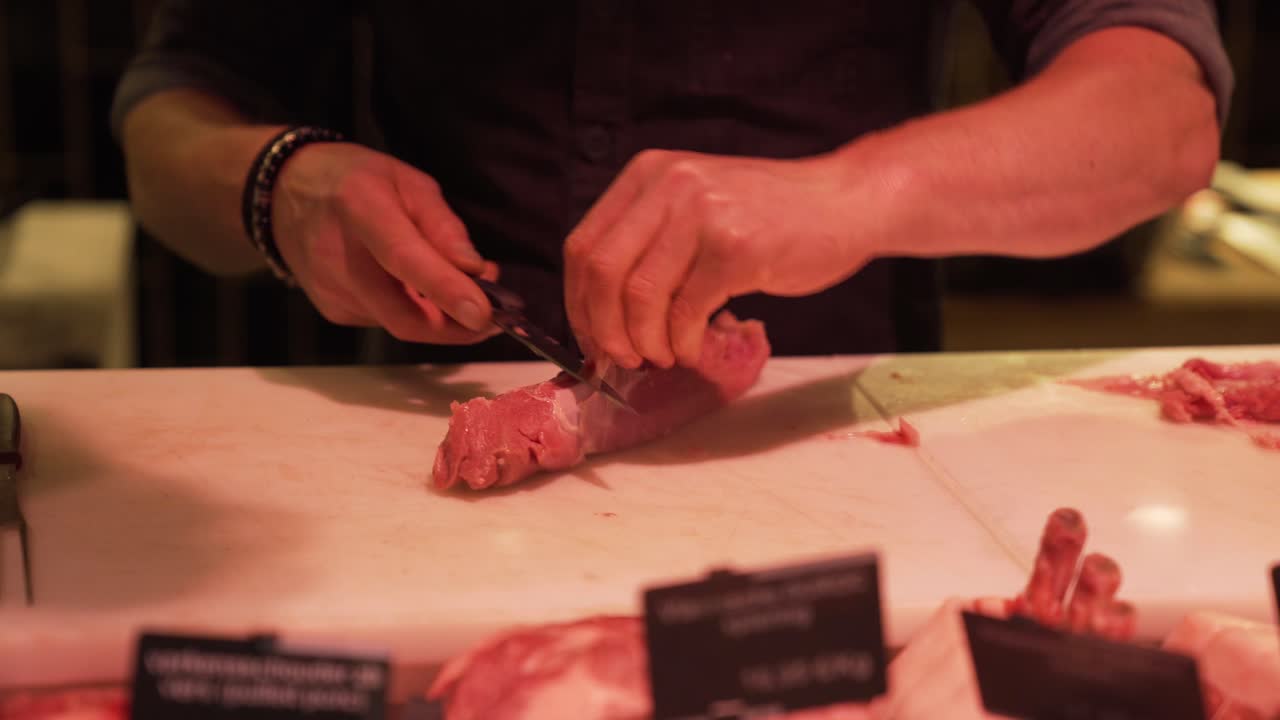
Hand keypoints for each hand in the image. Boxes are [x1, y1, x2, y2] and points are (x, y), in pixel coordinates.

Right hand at [271, 142, 500, 343]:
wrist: (283, 193)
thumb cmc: (356, 179)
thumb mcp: (408, 182)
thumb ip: (444, 227)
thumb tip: (476, 271)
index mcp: (361, 208)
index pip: (405, 259)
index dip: (446, 291)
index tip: (482, 315)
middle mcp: (339, 257)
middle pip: (405, 316)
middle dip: (457, 328)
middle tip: (493, 316)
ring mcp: (331, 291)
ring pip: (400, 323)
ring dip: (439, 317)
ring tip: (458, 287)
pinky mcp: (333, 311)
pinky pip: (386, 320)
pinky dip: (413, 310)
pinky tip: (415, 287)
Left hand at [563, 148, 869, 368]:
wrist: (845, 201)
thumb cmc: (769, 216)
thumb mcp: (695, 204)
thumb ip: (650, 241)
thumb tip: (601, 314)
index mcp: (648, 174)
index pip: (582, 246)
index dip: (579, 303)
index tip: (592, 337)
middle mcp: (668, 185)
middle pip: (601, 273)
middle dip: (604, 329)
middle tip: (623, 358)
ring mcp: (702, 214)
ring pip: (640, 297)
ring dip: (645, 342)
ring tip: (664, 356)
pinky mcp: (735, 249)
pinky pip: (686, 312)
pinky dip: (683, 343)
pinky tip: (695, 348)